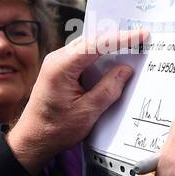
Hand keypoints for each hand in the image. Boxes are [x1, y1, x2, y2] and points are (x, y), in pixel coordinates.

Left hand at [6, 28, 145, 174]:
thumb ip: (108, 89)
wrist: (33, 139)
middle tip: (141, 38)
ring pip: (88, 47)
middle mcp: (57, 59)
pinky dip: (100, 56)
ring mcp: (57, 63)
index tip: (141, 35)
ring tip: (132, 45)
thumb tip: (126, 70)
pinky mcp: (60, 70)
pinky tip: (113, 60)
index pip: (96, 45)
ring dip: (108, 46)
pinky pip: (83, 57)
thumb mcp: (87, 112)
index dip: (121, 39)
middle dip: (117, 38)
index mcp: (61, 67)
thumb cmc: (54, 129)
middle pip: (92, 41)